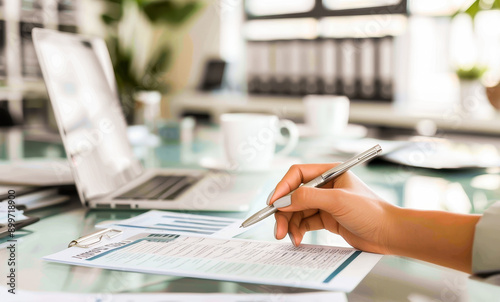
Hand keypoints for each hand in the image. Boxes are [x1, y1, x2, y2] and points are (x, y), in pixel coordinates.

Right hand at [270, 164, 396, 253]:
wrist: (390, 235)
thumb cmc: (372, 212)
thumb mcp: (338, 201)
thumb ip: (308, 198)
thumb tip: (283, 201)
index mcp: (329, 173)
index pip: (297, 174)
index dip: (283, 187)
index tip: (273, 203)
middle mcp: (325, 186)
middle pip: (294, 195)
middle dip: (283, 211)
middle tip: (277, 229)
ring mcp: (325, 203)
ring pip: (297, 211)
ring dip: (289, 224)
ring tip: (289, 237)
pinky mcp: (327, 219)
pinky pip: (304, 222)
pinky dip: (298, 230)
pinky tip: (297, 239)